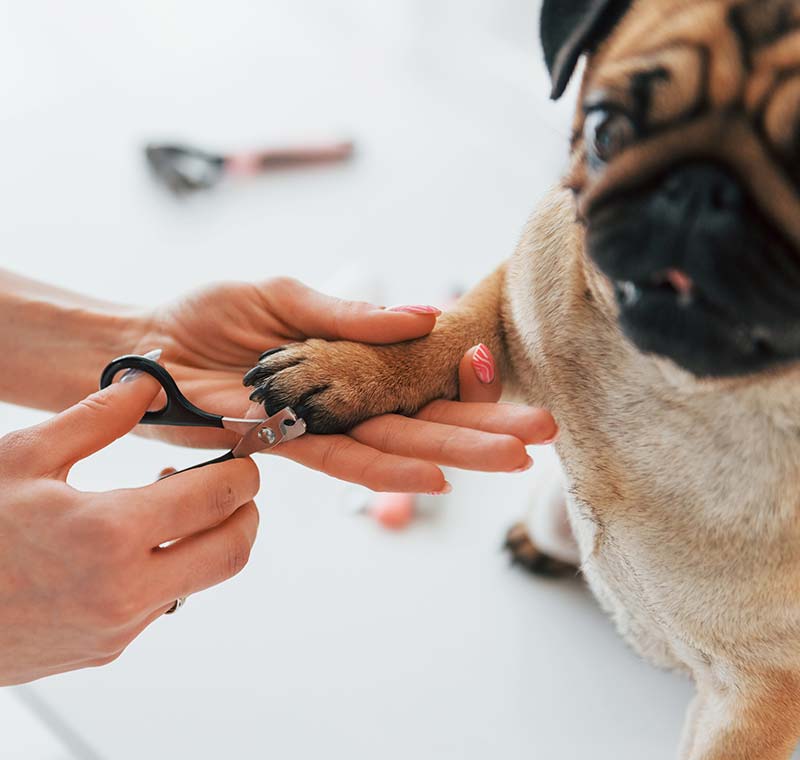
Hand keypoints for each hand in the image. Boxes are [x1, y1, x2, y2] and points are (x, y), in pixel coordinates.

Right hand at [0, 372, 259, 685]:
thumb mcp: (25, 457)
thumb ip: (99, 415)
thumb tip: (150, 378)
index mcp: (108, 533)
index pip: (217, 497)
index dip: (243, 469)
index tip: (241, 454)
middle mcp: (124, 590)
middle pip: (233, 550)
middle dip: (246, 510)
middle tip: (230, 483)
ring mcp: (118, 626)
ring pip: (202, 580)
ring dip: (208, 539)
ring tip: (171, 506)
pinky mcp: (108, 648)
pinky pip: (164, 602)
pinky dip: (171, 566)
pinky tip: (136, 543)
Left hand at [135, 278, 556, 491]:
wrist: (147, 346)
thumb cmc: (211, 316)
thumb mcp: (285, 296)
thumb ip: (350, 314)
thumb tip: (424, 314)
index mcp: (351, 363)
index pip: (422, 375)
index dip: (463, 374)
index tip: (500, 363)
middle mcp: (345, 401)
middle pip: (424, 417)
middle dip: (485, 425)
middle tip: (546, 432)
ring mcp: (320, 426)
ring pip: (398, 444)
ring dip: (456, 452)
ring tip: (513, 458)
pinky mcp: (286, 445)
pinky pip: (344, 461)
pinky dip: (390, 473)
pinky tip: (435, 479)